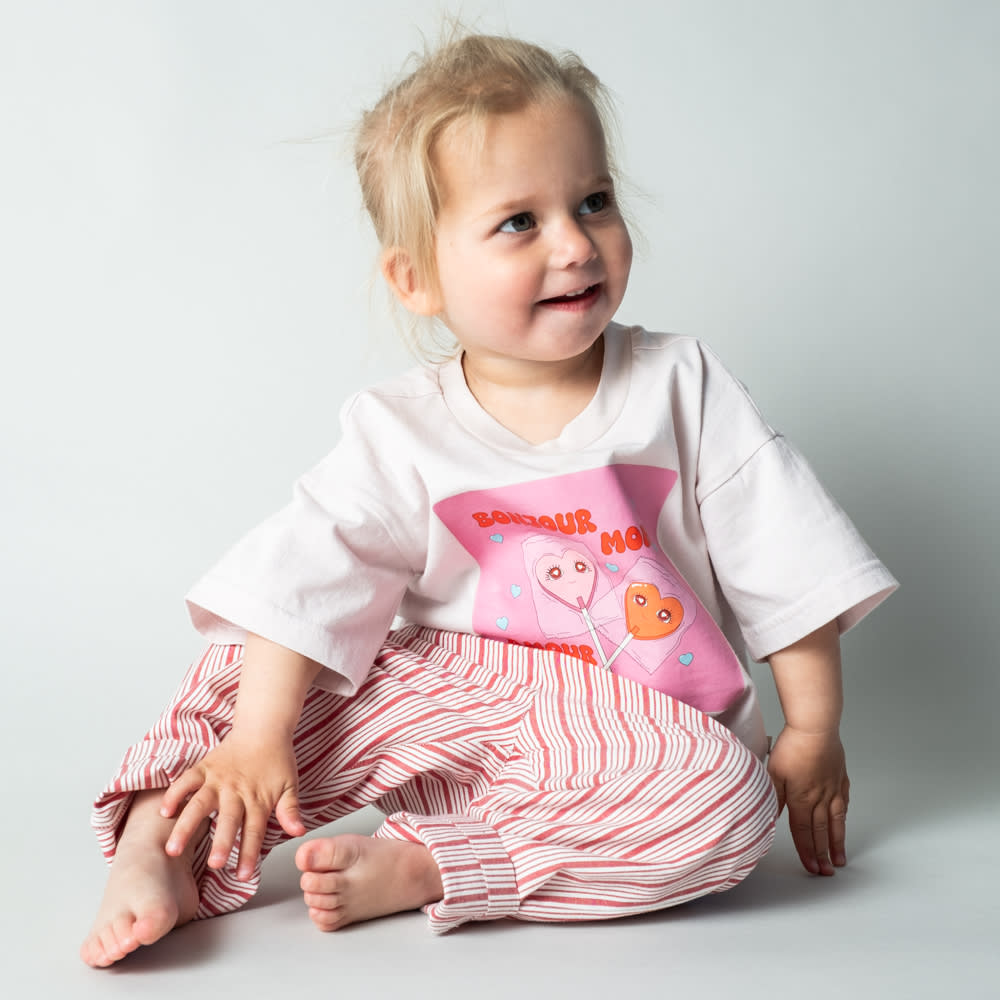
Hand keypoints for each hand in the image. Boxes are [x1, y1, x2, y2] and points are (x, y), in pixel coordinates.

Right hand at [159, 732, 306, 880]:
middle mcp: (236, 791)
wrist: (264, 727)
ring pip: (200, 804)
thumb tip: (299, 832)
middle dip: (222, 843)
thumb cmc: (278, 759)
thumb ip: (291, 810)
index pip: (255, 830)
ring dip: (186, 826)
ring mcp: (218, 779)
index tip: (244, 875)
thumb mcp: (290, 785)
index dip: (250, 853)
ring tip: (173, 849)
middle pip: (228, 820)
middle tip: (215, 864)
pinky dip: (174, 794)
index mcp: (258, 799)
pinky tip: (164, 812)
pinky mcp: (204, 768)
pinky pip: (186, 781)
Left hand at [767, 726, 849, 875]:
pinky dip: (842, 819)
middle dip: (822, 855)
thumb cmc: (792, 747)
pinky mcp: (840, 779)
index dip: (806, 851)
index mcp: (800, 799)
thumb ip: (773, 797)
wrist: (815, 728)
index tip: (811, 867)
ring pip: (835, 823)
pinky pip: (843, 805)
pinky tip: (842, 826)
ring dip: (836, 843)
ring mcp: (832, 790)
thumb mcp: (774, 772)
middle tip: (826, 872)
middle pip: (820, 832)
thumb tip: (769, 817)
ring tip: (839, 860)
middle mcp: (819, 799)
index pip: (802, 832)